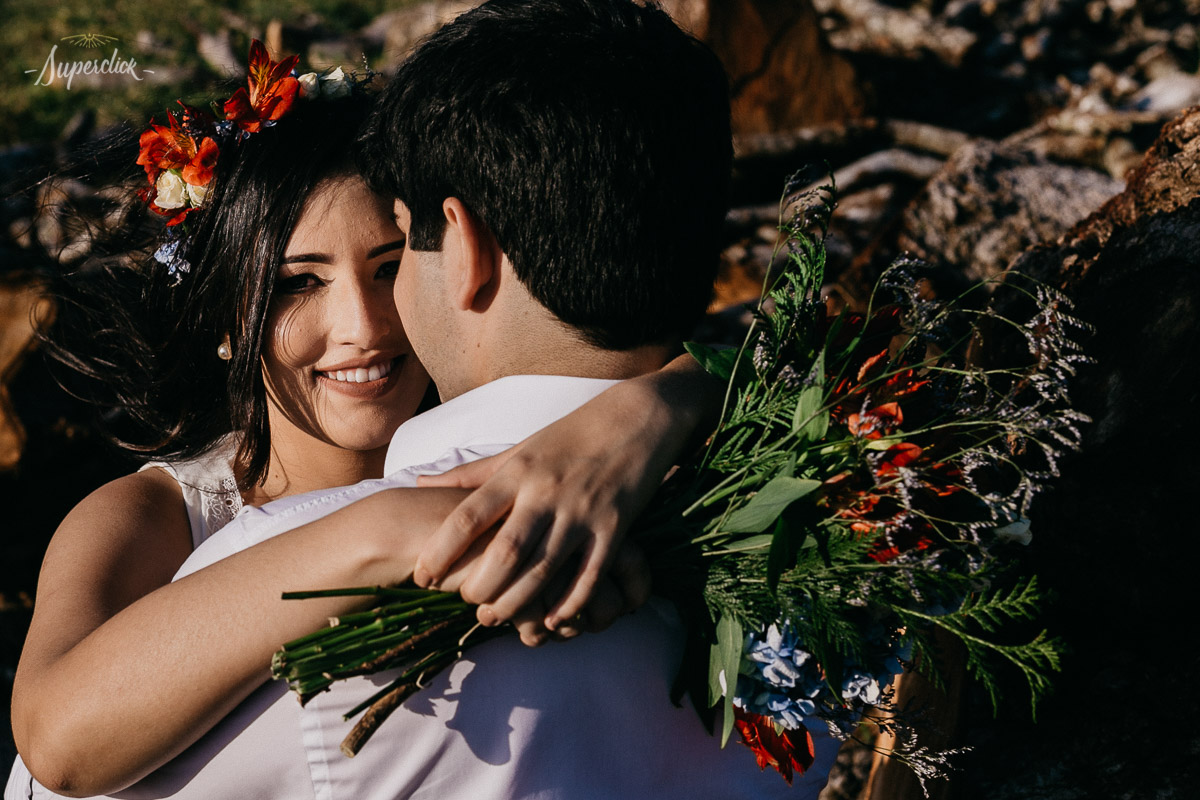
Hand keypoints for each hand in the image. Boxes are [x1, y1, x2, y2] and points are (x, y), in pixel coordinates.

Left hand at [414, 355, 718, 631]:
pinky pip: (589, 575)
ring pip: (543, 570)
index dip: (439, 551)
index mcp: (517, 472)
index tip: (420, 577)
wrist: (638, 417)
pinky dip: (571, 603)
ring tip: (496, 618)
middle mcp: (546, 493)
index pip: (468, 516)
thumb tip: (420, 482)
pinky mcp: (615, 527)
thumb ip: (471, 473)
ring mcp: (582, 512)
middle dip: (480, 587)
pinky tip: (553, 621)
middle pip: (504, 552)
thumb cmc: (571, 434)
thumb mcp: (519, 449)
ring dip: (517, 603)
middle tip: (466, 603)